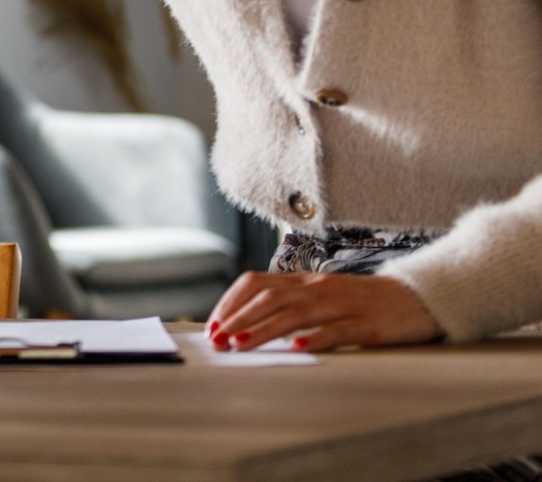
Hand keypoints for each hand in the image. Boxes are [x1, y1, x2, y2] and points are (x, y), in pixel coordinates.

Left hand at [206, 271, 441, 351]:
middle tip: (216, 341)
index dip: (230, 304)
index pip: (255, 284)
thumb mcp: (321, 297)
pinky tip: (297, 347)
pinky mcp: (368, 323)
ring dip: (264, 329)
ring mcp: (342, 304)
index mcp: (302, 280)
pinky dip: (316, 338)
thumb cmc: (362, 302)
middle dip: (238, 319)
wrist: (417, 297)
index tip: (212, 327)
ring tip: (241, 345)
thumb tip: (247, 324)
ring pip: (296, 313)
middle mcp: (317, 288)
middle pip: (269, 299)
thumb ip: (290, 304)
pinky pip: (339, 330)